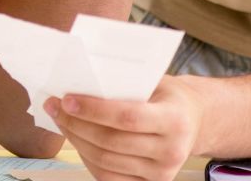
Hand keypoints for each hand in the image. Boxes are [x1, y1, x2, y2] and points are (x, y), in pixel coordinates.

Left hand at [43, 75, 201, 180]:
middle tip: (56, 107)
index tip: (67, 99)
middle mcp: (171, 150)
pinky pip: (109, 176)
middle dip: (76, 124)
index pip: (127, 117)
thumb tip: (81, 80)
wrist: (195, 122)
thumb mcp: (156, 82)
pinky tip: (77, 140)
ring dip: (76, 140)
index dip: (93, 110)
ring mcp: (161, 172)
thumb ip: (126, 83)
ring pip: (105, 161)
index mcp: (174, 119)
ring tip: (62, 120)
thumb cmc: (169, 97)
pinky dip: (87, 158)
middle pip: (111, 141)